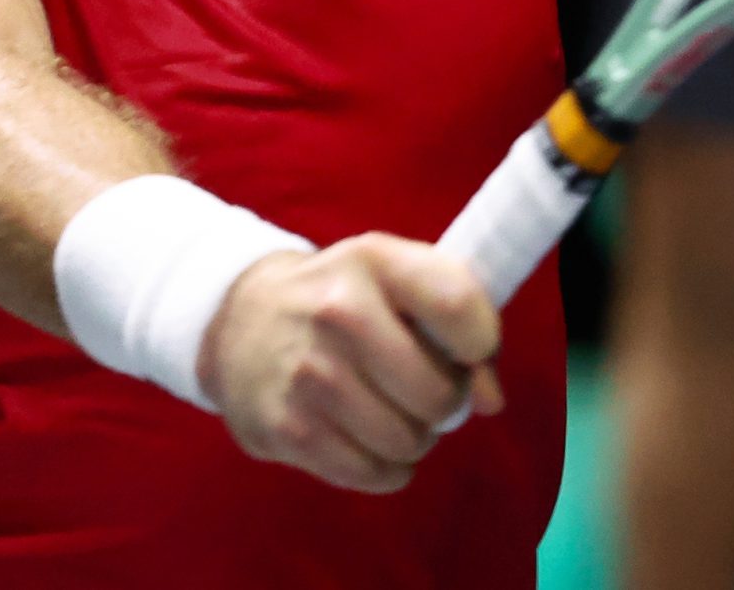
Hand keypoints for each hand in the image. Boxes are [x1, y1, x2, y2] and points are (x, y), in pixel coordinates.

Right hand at [198, 234, 505, 492]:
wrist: (241, 320)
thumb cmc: (345, 300)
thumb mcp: (397, 281)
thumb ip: (462, 325)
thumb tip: (492, 402)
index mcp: (373, 260)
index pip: (458, 306)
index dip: (482, 342)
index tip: (470, 352)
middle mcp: (337, 311)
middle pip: (438, 393)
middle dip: (445, 403)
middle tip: (424, 390)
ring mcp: (308, 373)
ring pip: (408, 440)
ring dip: (415, 438)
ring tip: (394, 412)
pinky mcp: (287, 428)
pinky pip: (374, 473)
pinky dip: (386, 467)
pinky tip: (368, 439)